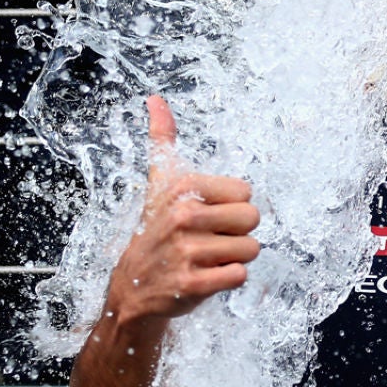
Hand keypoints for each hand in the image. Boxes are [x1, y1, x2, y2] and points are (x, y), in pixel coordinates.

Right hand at [103, 95, 260, 328]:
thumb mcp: (158, 182)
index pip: (246, 192)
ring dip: (233, 257)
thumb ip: (163, 139)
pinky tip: (206, 276)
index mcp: (182, 188)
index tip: (205, 215)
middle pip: (253, 219)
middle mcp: (184, 216)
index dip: (231, 206)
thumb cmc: (155, 229)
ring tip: (205, 258)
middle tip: (208, 239)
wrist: (133, 286)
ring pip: (251, 249)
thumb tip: (156, 99)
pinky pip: (240, 275)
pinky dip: (229, 278)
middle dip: (237, 232)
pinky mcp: (193, 284)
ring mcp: (187, 252)